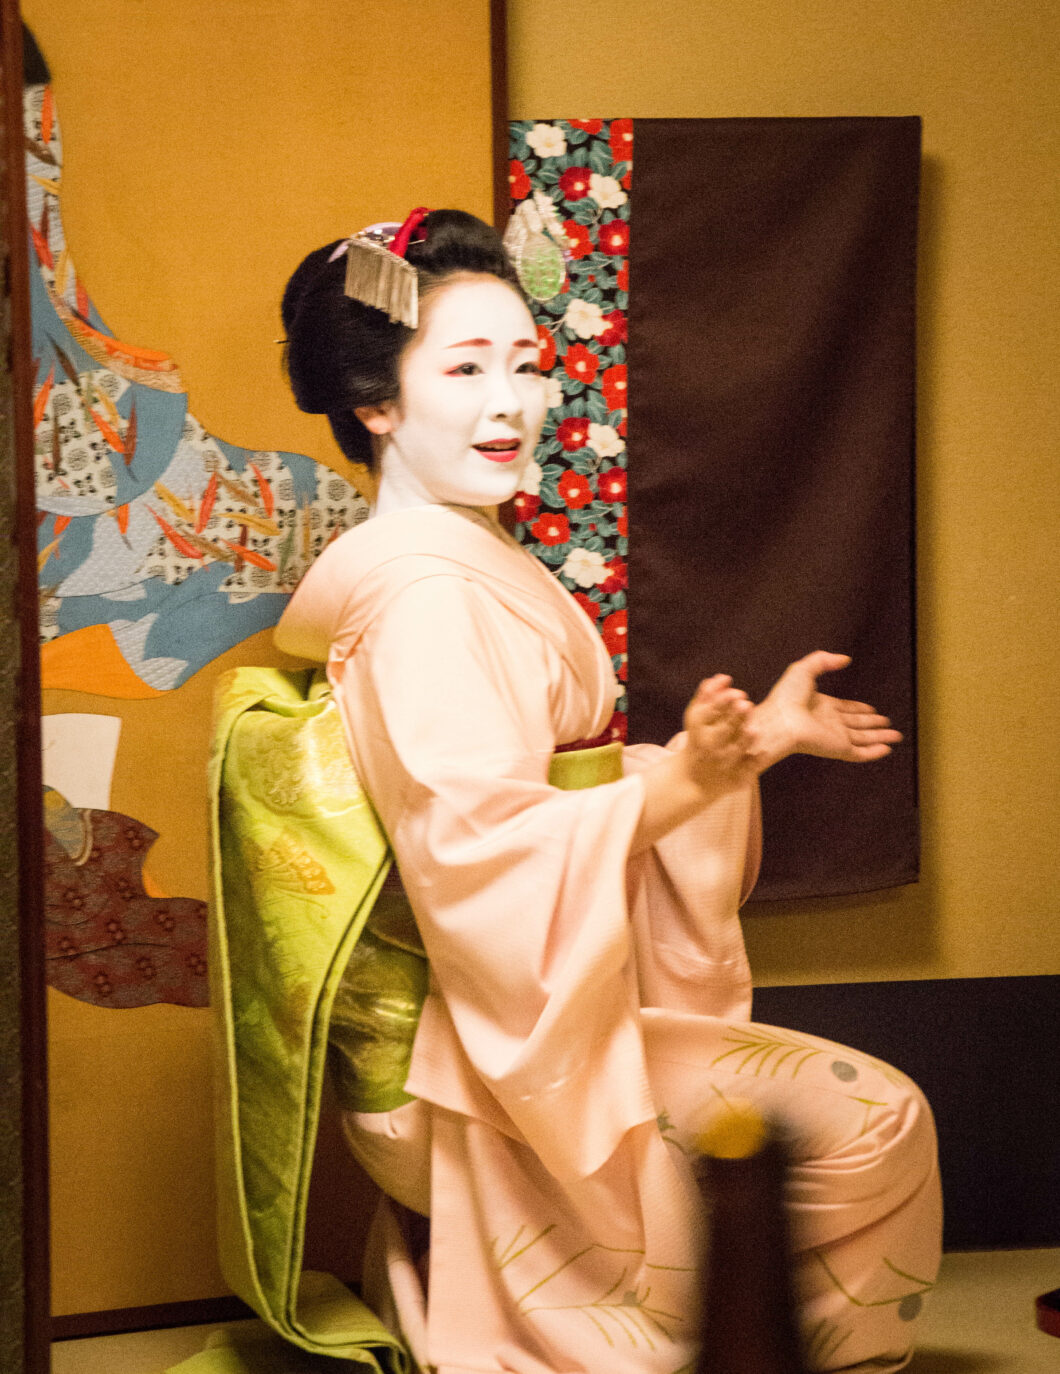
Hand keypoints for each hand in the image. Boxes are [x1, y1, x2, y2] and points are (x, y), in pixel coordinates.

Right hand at [681, 674, 756, 788]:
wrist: (692, 780)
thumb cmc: (698, 740)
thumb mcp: (696, 719)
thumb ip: (707, 696)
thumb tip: (723, 677)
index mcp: (698, 730)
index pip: (708, 715)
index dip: (721, 703)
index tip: (735, 692)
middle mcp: (709, 747)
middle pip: (722, 731)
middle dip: (733, 718)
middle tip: (745, 704)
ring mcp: (723, 763)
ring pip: (734, 750)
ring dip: (743, 740)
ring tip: (754, 729)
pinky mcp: (735, 777)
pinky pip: (746, 770)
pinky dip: (754, 762)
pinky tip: (763, 752)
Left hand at [752, 651, 902, 769]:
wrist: (780, 721)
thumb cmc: (785, 698)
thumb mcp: (804, 669)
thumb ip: (824, 660)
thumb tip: (844, 658)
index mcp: (821, 706)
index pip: (845, 708)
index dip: (859, 708)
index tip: (871, 709)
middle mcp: (830, 722)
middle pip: (857, 724)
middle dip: (873, 724)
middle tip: (886, 722)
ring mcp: (835, 737)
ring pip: (863, 738)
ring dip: (880, 737)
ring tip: (895, 736)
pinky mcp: (838, 749)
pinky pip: (860, 753)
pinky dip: (874, 752)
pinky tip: (886, 749)